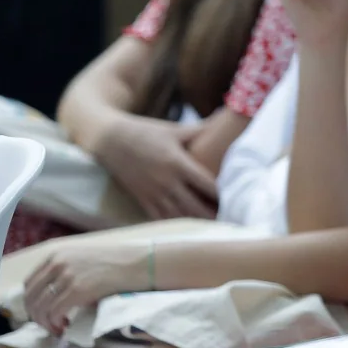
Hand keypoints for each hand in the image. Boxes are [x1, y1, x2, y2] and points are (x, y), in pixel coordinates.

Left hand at [24, 243, 148, 334]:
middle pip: (30, 296)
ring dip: (45, 323)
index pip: (29, 283)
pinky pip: (54, 313)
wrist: (141, 263)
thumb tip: (51, 294)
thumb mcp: (84, 258)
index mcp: (56, 254)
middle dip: (35, 315)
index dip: (32, 302)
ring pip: (40, 307)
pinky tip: (65, 327)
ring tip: (58, 329)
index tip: (42, 313)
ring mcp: (67, 275)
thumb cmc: (118, 262)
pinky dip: (55, 324)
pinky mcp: (77, 289)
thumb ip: (65, 269)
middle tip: (48, 325)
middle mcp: (57, 262)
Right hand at [92, 117, 218, 219]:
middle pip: (195, 206)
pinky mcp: (142, 199)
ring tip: (215, 226)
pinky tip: (189, 229)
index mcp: (177, 164)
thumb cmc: (146, 132)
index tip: (237, 198)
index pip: (206, 184)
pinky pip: (161, 218)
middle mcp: (166, 182)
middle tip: (230, 218)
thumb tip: (223, 118)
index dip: (222, 194)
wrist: (110, 140)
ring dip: (196, 222)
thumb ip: (200, 129)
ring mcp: (153, 193)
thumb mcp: (174, 129)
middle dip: (213, 214)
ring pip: (179, 216)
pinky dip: (176, 224)